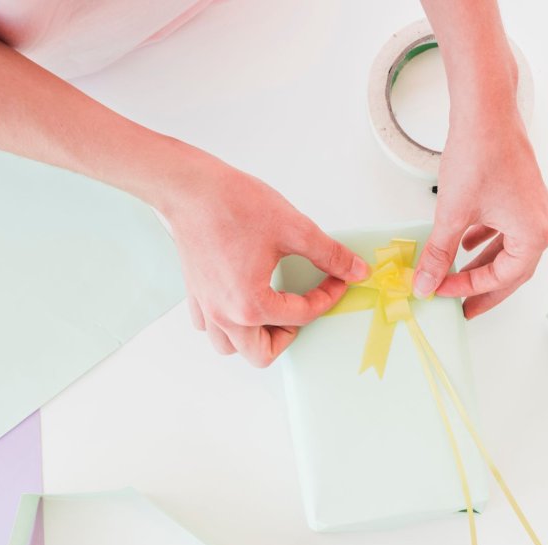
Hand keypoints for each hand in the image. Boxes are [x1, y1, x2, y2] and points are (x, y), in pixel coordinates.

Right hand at [161, 153, 368, 365]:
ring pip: (231, 347)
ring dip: (255, 337)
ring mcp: (207, 306)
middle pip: (262, 353)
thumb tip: (355, 270)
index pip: (302, 315)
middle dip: (289, 333)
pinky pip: (211, 327)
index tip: (337, 281)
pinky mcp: (196, 294)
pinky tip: (244, 300)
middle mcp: (224, 314)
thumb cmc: (233, 205)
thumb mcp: (294, 229)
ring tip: (274, 310)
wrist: (192, 188)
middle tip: (303, 306)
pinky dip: (229, 324)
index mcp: (250, 304)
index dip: (328, 297)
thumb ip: (330, 255)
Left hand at [412, 105, 547, 317]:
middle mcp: (542, 223)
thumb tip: (425, 284)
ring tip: (460, 279)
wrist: (486, 110)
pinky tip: (466, 243)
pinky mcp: (524, 193)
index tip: (440, 291)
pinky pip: (509, 229)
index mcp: (533, 235)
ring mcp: (535, 207)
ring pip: (510, 250)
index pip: (501, 278)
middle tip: (463, 308)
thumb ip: (438, 255)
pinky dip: (488, 241)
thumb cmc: (479, 155)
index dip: (467, 288)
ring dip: (485, 265)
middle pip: (513, 271)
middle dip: (484, 288)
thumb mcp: (452, 214)